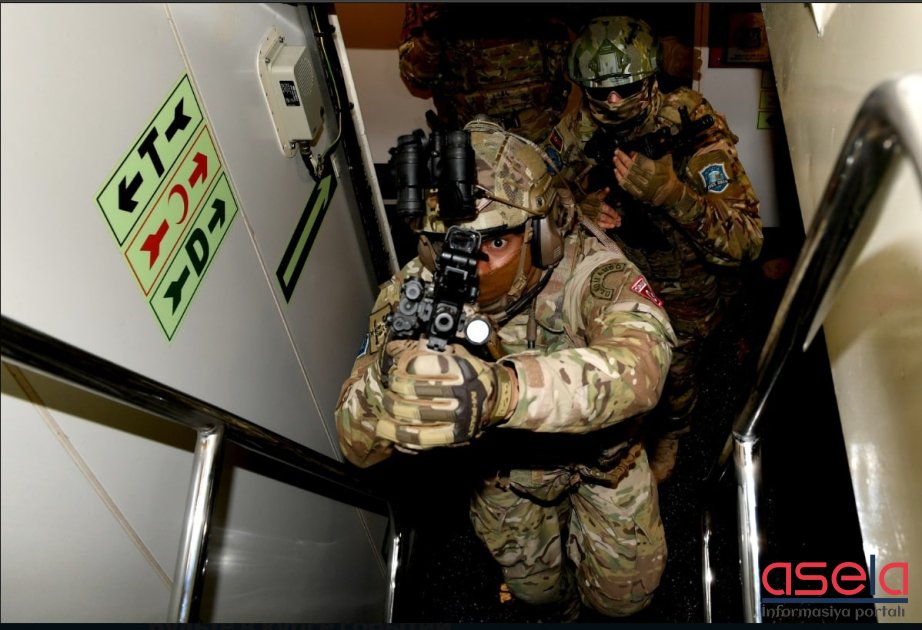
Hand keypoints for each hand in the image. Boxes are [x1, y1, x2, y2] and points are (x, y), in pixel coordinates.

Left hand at [375, 340, 517, 448]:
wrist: (497, 397)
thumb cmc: (471, 374)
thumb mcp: (459, 355)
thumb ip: (433, 353)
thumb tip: (398, 352)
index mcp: (462, 369)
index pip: (425, 365)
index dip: (406, 365)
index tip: (399, 366)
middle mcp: (462, 393)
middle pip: (416, 392)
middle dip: (396, 390)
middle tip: (390, 388)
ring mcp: (459, 417)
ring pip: (416, 417)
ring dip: (394, 413)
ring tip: (385, 408)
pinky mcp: (456, 435)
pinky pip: (423, 439)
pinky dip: (402, 435)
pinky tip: (389, 430)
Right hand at [580, 188, 622, 229]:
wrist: (576, 207)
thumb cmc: (586, 201)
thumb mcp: (593, 196)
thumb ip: (602, 193)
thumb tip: (608, 188)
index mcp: (597, 204)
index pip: (607, 209)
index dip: (613, 213)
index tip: (618, 216)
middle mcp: (595, 212)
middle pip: (605, 217)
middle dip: (612, 220)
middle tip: (618, 222)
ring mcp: (592, 218)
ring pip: (602, 222)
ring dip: (609, 224)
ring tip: (614, 225)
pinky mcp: (589, 222)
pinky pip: (596, 226)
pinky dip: (602, 227)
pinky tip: (607, 229)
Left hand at [614, 150, 685, 206]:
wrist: (670, 192)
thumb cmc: (668, 177)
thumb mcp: (666, 162)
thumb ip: (658, 155)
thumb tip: (645, 151)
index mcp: (654, 170)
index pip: (640, 161)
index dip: (632, 156)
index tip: (628, 151)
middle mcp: (647, 179)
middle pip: (631, 167)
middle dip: (622, 159)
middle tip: (617, 153)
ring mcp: (642, 187)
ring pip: (626, 176)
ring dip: (619, 167)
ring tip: (615, 160)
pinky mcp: (638, 193)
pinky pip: (625, 185)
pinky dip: (619, 178)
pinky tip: (616, 171)